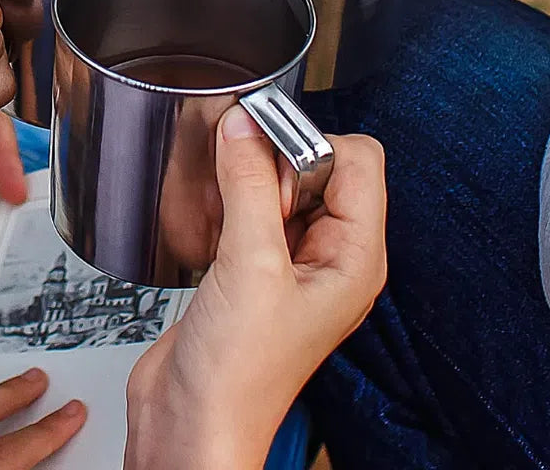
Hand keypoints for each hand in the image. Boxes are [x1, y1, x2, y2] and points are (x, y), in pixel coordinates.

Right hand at [125, 108, 385, 469]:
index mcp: (356, 256)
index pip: (357, 158)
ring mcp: (292, 261)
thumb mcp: (249, 267)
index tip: (263, 148)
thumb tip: (243, 125)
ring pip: (282, 184)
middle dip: (275, 162)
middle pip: (319, 165)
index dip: (311, 143)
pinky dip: (230, 200)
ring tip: (225, 210)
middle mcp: (331, 255)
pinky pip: (252, 207)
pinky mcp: (255, 266)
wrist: (192, 424)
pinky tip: (212, 222)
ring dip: (248, 181)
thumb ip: (248, 186)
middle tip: (242, 188)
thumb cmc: (239, 378)